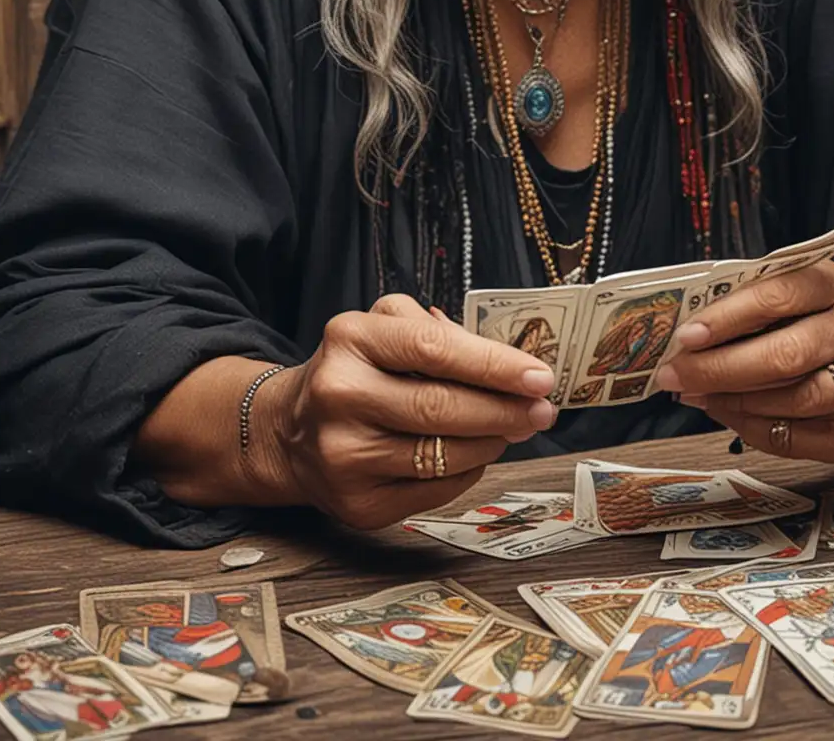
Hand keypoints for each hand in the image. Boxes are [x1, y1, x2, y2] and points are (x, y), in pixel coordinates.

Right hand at [253, 295, 555, 529]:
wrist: (291, 432)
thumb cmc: (357, 371)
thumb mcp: (384, 328)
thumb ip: (442, 332)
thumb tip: (512, 364)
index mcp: (350, 339)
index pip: (433, 349)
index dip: (493, 364)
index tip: (540, 376)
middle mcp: (339, 395)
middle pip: (441, 407)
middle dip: (505, 409)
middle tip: (543, 409)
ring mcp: (343, 455)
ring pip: (442, 455)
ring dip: (493, 442)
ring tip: (515, 428)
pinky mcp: (356, 504)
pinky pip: (435, 490)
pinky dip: (466, 470)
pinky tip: (474, 453)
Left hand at [655, 259, 833, 463]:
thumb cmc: (816, 324)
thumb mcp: (792, 298)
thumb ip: (748, 309)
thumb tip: (686, 340)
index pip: (779, 295)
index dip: (728, 317)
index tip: (686, 336)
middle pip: (787, 355)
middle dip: (721, 369)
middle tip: (676, 375)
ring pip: (795, 399)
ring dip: (735, 401)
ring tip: (697, 395)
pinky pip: (799, 437)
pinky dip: (753, 428)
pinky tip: (728, 414)